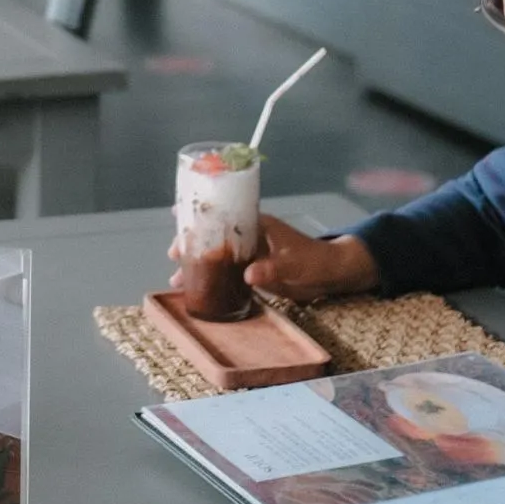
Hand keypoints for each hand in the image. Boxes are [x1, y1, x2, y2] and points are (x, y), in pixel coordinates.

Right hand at [167, 215, 376, 302]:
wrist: (330, 275)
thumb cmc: (314, 260)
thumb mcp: (292, 264)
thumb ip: (270, 269)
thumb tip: (247, 275)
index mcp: (257, 224)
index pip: (224, 213)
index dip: (200, 214)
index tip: (178, 214)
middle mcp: (249, 236)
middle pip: (214, 235)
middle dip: (192, 243)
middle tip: (173, 254)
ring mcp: (250, 254)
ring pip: (217, 255)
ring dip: (198, 265)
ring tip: (176, 280)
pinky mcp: (253, 271)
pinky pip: (226, 273)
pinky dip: (211, 279)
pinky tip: (196, 290)